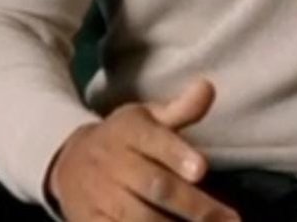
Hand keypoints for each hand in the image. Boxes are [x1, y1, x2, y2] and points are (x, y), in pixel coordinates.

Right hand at [46, 77, 238, 221]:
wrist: (67, 163)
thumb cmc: (123, 140)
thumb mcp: (146, 117)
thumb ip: (180, 109)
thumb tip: (208, 87)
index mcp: (130, 132)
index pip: (155, 141)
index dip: (177, 155)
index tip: (201, 169)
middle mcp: (114, 164)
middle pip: (155, 186)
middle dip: (194, 206)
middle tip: (229, 219)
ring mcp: (100, 196)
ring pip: (138, 217)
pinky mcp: (89, 221)